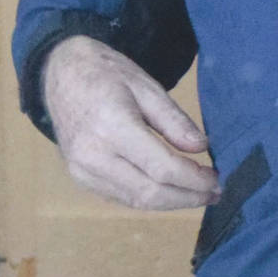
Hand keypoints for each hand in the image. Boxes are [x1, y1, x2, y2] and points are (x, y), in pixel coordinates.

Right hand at [42, 35, 219, 209]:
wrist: (61, 74)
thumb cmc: (106, 73)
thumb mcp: (146, 86)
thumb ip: (174, 120)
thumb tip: (201, 148)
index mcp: (112, 127)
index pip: (162, 168)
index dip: (194, 180)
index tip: (216, 180)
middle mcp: (93, 156)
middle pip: (149, 193)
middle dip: (186, 198)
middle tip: (214, 192)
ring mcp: (82, 171)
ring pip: (135, 202)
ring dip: (170, 202)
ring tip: (197, 194)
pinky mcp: (79, 178)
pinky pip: (121, 198)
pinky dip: (149, 198)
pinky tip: (170, 190)